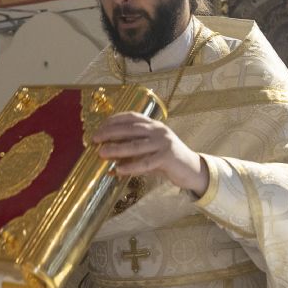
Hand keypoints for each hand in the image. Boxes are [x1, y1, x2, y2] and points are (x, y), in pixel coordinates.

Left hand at [93, 112, 207, 195]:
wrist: (193, 169)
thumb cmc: (168, 160)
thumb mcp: (151, 151)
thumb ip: (134, 151)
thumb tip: (109, 157)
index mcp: (154, 125)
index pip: (132, 116)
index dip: (114, 120)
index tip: (100, 126)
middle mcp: (159, 130)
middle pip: (130, 129)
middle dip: (110, 132)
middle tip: (95, 138)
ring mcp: (164, 143)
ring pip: (136, 145)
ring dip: (116, 149)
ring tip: (101, 153)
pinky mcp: (168, 157)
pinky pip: (145, 163)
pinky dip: (130, 166)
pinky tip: (118, 170)